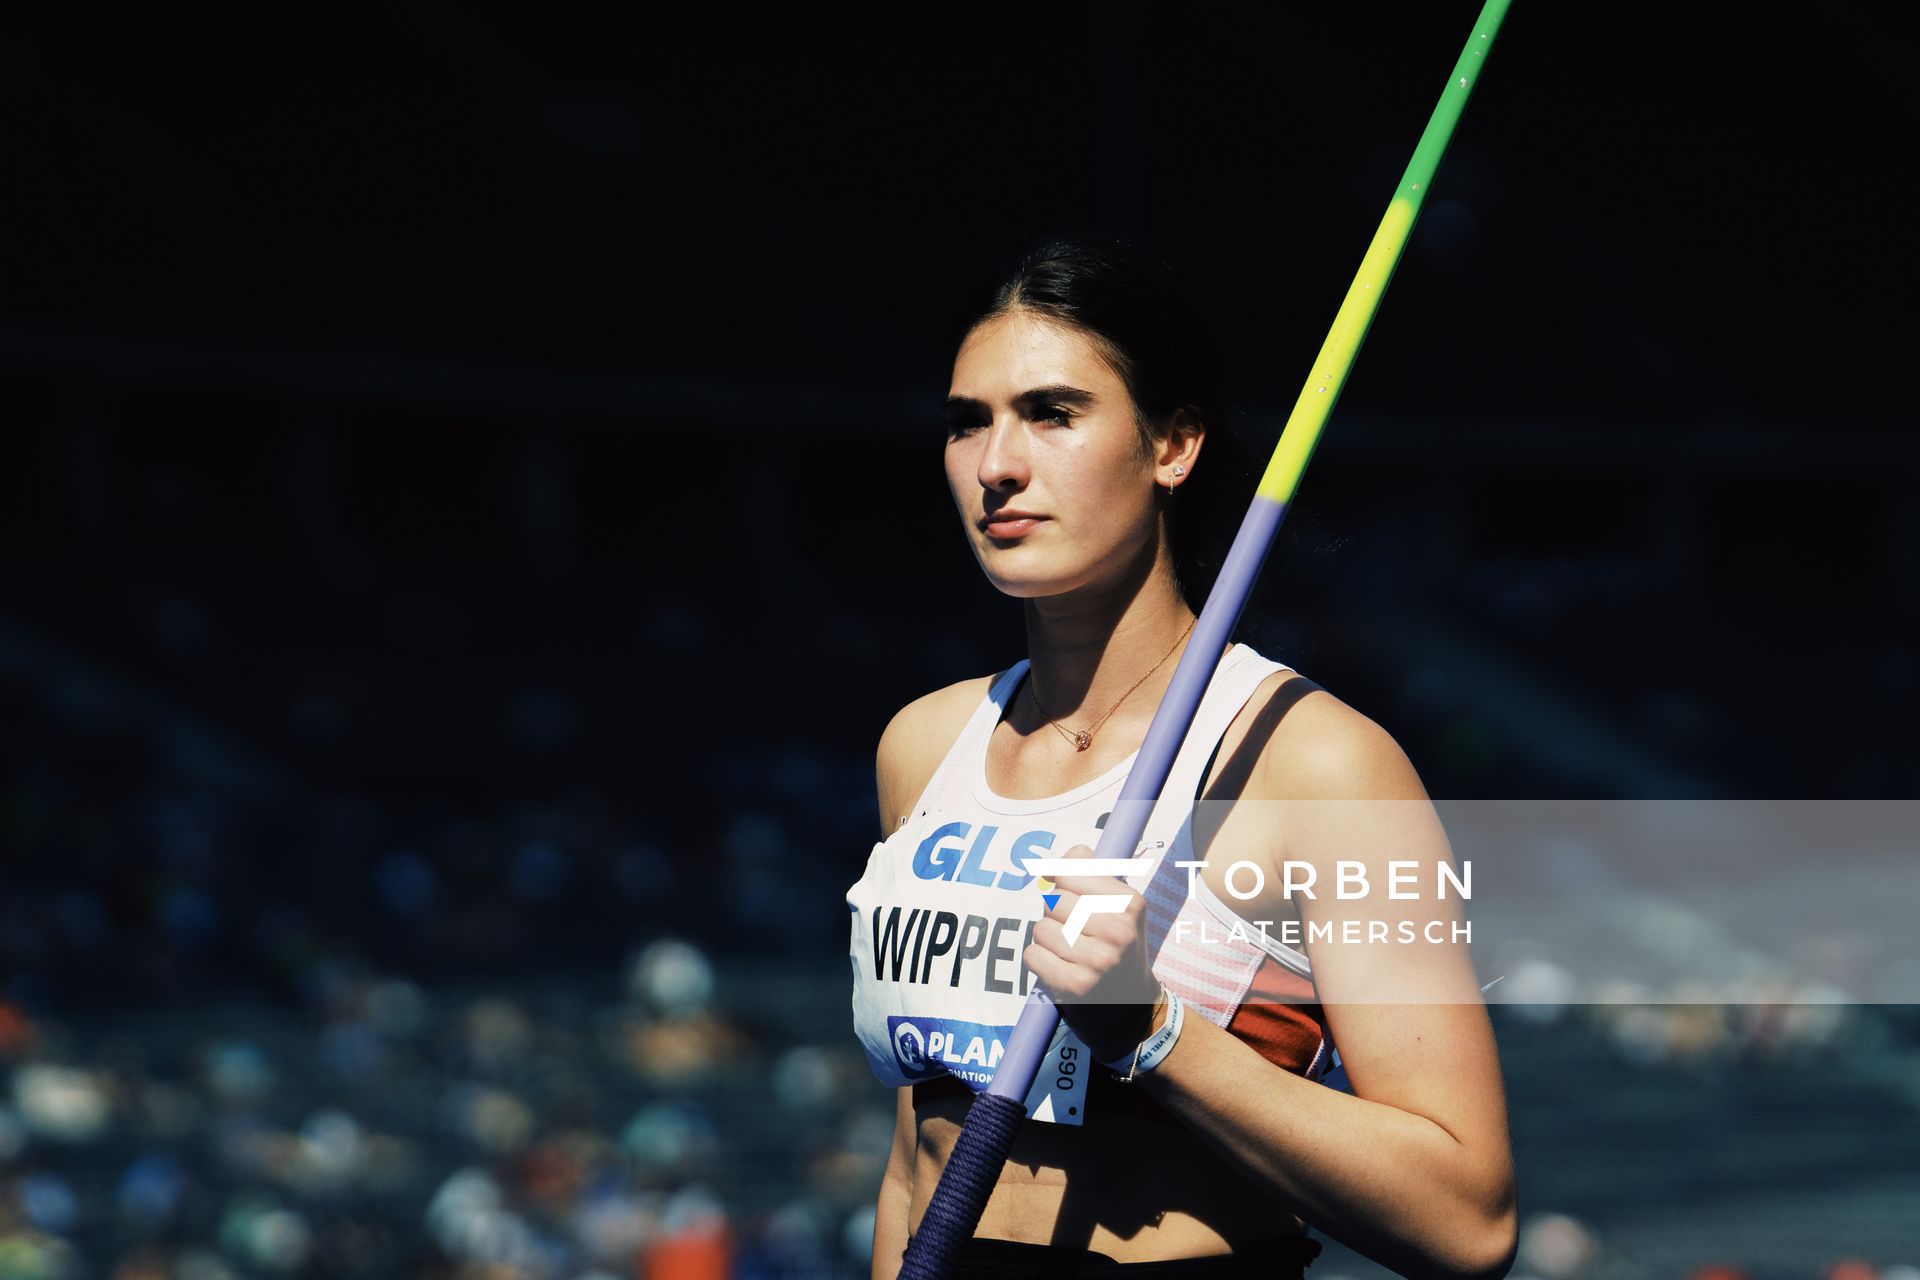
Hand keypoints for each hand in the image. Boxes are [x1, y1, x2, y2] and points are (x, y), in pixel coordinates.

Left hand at [1023, 842, 1164, 1063]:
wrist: (1130, 1007)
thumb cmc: (1117, 945)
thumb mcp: (1119, 905)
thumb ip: (1089, 871)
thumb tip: (1050, 865)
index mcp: (1130, 903)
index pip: (1070, 871)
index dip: (1060, 879)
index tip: (1066, 890)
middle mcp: (1118, 931)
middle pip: (1052, 899)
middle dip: (1054, 912)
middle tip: (1074, 930)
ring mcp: (1097, 960)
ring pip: (1040, 927)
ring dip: (1046, 938)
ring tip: (1069, 950)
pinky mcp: (1075, 985)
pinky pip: (1032, 954)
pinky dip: (1038, 960)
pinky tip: (1059, 967)